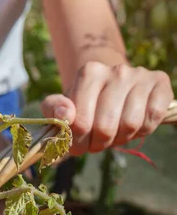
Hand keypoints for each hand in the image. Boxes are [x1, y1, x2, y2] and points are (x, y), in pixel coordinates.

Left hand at [41, 62, 172, 155]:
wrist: (116, 87)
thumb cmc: (86, 102)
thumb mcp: (63, 105)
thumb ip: (53, 109)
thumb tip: (65, 115)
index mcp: (89, 73)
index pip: (80, 122)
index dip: (78, 142)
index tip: (78, 144)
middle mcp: (116, 70)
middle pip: (105, 127)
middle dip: (99, 143)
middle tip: (98, 142)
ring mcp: (140, 75)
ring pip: (130, 124)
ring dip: (121, 138)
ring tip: (115, 133)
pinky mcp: (160, 83)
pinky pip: (152, 118)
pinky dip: (143, 130)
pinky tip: (135, 125)